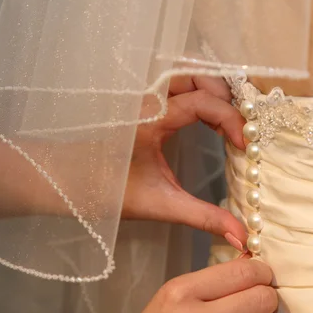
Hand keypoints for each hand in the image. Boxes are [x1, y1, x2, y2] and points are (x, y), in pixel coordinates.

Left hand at [122, 76, 246, 249]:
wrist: (68, 182)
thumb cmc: (109, 192)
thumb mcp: (161, 205)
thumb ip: (203, 218)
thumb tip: (242, 237)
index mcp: (152, 118)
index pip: (202, 102)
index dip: (230, 118)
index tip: (245, 145)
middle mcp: (149, 99)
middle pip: (197, 75)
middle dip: (225, 96)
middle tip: (239, 126)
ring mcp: (145, 96)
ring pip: (187, 74)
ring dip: (213, 90)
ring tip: (227, 120)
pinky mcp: (144, 102)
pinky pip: (179, 85)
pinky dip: (200, 93)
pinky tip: (208, 119)